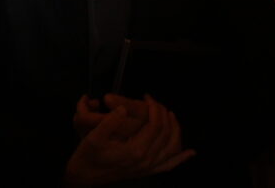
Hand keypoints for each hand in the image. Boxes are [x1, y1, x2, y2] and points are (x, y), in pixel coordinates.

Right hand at [64, 95, 193, 185]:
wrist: (85, 176)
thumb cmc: (88, 155)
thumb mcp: (93, 136)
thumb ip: (109, 122)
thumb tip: (123, 109)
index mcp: (135, 150)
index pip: (155, 126)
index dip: (155, 109)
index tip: (148, 98)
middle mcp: (146, 160)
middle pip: (165, 134)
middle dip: (163, 114)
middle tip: (155, 102)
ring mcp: (148, 168)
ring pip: (172, 148)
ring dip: (175, 131)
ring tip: (170, 116)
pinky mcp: (147, 171)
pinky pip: (169, 165)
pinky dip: (181, 158)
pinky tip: (189, 153)